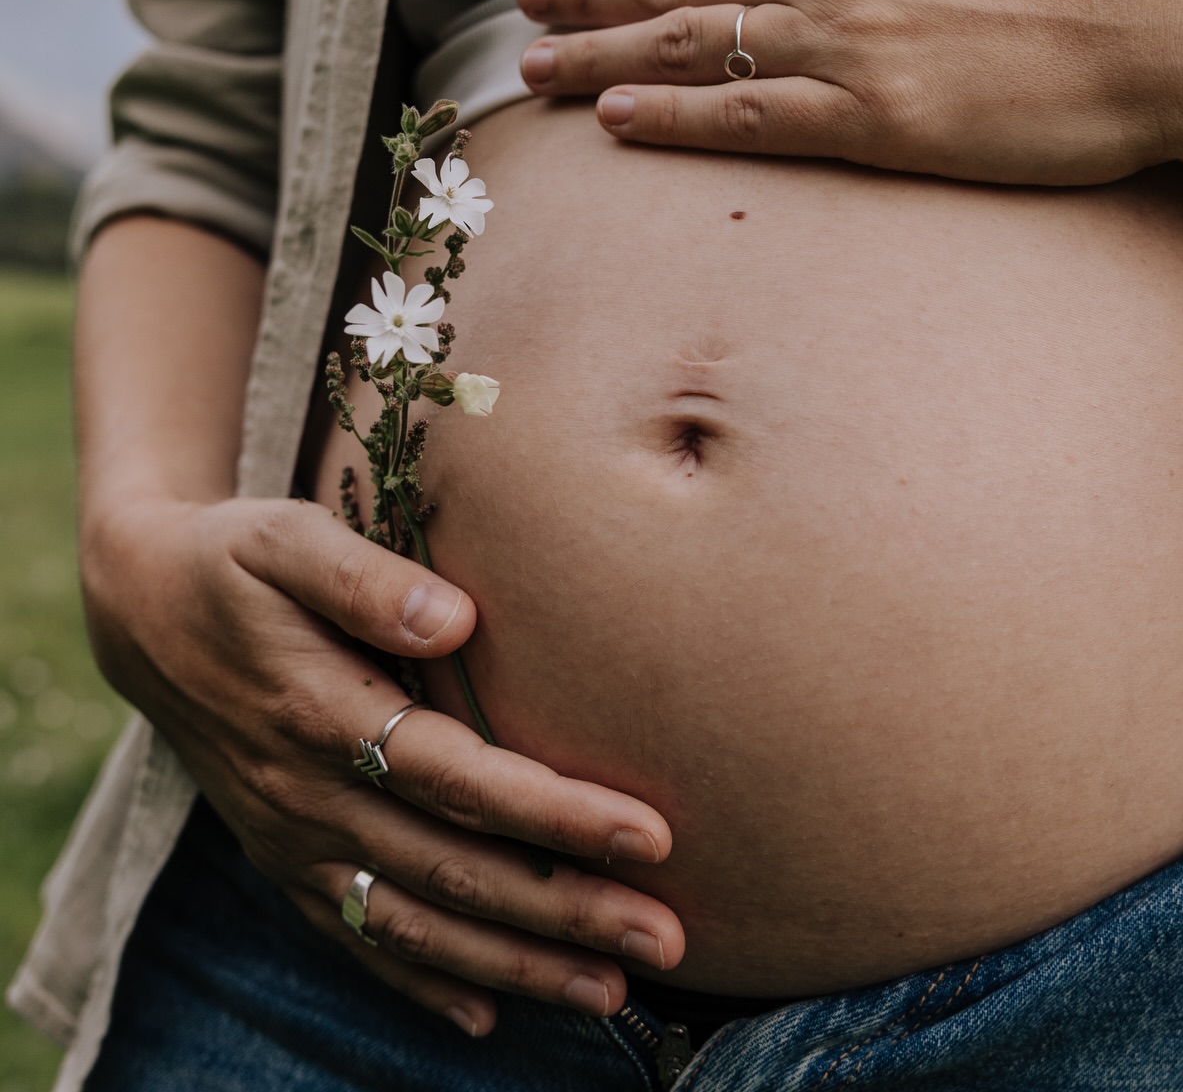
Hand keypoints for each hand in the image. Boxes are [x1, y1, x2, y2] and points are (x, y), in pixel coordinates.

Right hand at [82, 493, 683, 1034]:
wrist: (140, 616)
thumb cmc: (233, 562)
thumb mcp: (282, 540)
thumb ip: (363, 579)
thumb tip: (456, 620)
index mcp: (321, 714)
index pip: (462, 780)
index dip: (557, 813)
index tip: (651, 834)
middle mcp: (310, 797)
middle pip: (456, 870)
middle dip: (566, 910)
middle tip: (667, 938)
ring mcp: (294, 842)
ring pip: (416, 925)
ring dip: (517, 963)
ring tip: (612, 988)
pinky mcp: (284, 862)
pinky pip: (356, 938)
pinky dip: (422, 983)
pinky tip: (487, 1015)